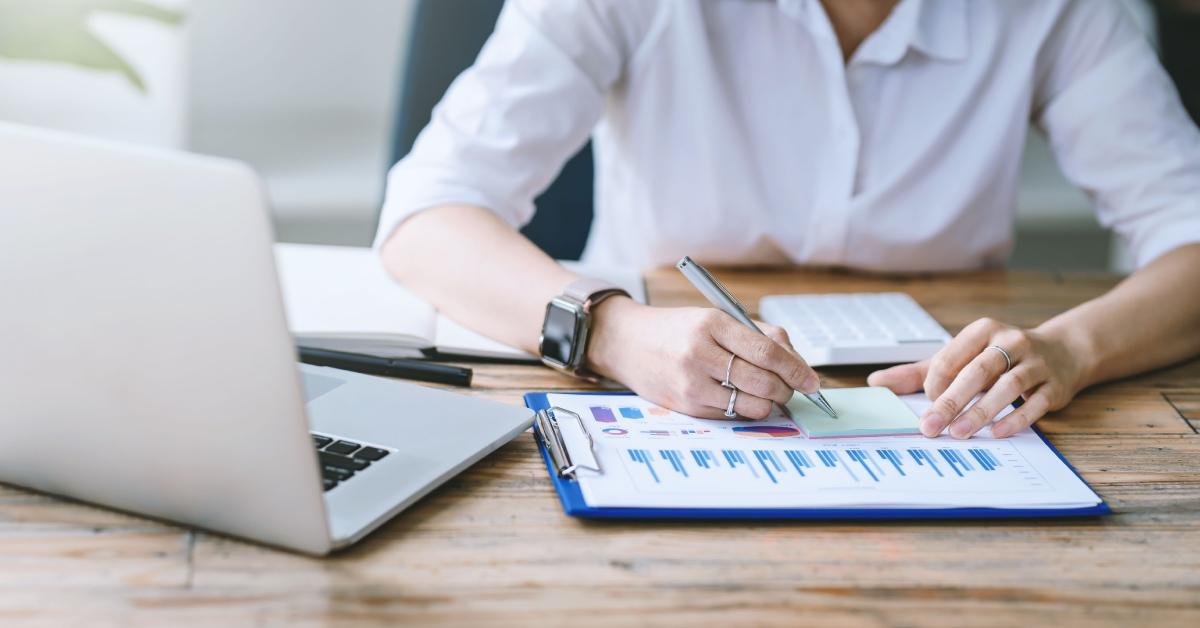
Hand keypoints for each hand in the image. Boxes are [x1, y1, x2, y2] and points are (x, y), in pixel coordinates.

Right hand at [586, 297, 819, 419]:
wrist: (627, 343)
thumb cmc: (677, 329)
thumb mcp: (716, 318)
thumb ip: (759, 335)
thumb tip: (796, 364)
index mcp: (711, 324)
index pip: (767, 352)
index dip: (796, 369)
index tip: (812, 380)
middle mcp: (699, 353)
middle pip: (764, 382)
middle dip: (787, 389)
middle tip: (791, 388)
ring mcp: (691, 383)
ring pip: (752, 405)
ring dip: (770, 403)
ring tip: (767, 393)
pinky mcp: (686, 406)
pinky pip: (732, 415)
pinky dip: (746, 409)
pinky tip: (740, 397)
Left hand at [867, 318, 1093, 438]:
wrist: (1062, 352)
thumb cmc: (998, 358)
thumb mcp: (959, 358)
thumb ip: (919, 372)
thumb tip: (876, 382)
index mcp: (982, 331)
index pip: (951, 356)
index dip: (936, 382)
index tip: (927, 403)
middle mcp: (1010, 342)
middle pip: (977, 372)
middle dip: (951, 401)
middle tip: (930, 427)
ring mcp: (1035, 363)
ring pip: (1007, 386)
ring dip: (981, 411)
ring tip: (960, 433)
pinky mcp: (1054, 385)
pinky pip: (1035, 403)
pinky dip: (1016, 418)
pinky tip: (997, 432)